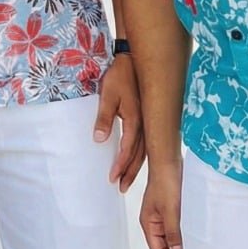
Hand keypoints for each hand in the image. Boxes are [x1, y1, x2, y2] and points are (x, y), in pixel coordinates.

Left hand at [94, 53, 143, 191]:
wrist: (134, 61)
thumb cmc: (119, 77)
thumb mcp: (107, 95)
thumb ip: (104, 117)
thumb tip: (99, 139)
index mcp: (135, 120)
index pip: (128, 149)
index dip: (120, 164)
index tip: (112, 177)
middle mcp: (145, 124)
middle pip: (139, 155)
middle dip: (129, 172)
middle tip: (120, 187)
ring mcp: (148, 122)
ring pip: (144, 151)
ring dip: (135, 167)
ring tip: (126, 180)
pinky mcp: (147, 118)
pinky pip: (145, 142)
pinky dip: (140, 155)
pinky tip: (135, 161)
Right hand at [139, 159, 184, 248]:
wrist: (169, 161)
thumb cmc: (166, 182)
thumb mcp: (170, 210)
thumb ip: (173, 233)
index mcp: (148, 224)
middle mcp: (154, 222)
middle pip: (164, 247)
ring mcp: (163, 216)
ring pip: (172, 237)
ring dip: (182, 244)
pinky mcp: (172, 209)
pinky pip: (178, 227)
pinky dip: (185, 234)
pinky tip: (196, 235)